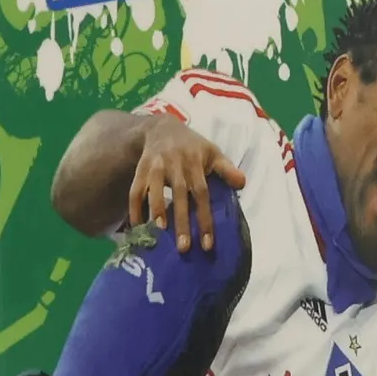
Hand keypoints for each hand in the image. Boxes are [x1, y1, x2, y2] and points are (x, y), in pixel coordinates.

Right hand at [129, 113, 246, 251]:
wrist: (162, 127)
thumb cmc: (192, 147)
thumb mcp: (212, 153)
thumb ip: (227, 169)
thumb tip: (242, 184)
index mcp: (195, 162)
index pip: (202, 194)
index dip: (204, 219)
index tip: (207, 244)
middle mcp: (175, 164)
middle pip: (180, 195)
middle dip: (181, 222)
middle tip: (183, 248)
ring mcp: (156, 166)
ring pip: (154, 190)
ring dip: (156, 211)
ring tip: (159, 233)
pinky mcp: (140, 169)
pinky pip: (135, 190)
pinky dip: (134, 208)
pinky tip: (136, 227)